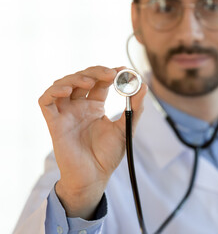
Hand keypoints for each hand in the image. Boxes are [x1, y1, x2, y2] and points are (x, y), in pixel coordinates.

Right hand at [38, 66, 146, 218]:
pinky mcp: (54, 123)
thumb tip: (143, 86)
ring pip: (63, 84)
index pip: (99, 82)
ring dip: (75, 78)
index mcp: (94, 107)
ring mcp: (66, 113)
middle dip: (95, 72)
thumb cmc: (107, 155)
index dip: (109, 73)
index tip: (123, 69)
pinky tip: (67, 89)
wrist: (94, 177)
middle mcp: (79, 107)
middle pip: (82, 78)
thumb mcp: (125, 128)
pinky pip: (45, 101)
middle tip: (110, 74)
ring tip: (90, 81)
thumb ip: (134, 108)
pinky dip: (53, 91)